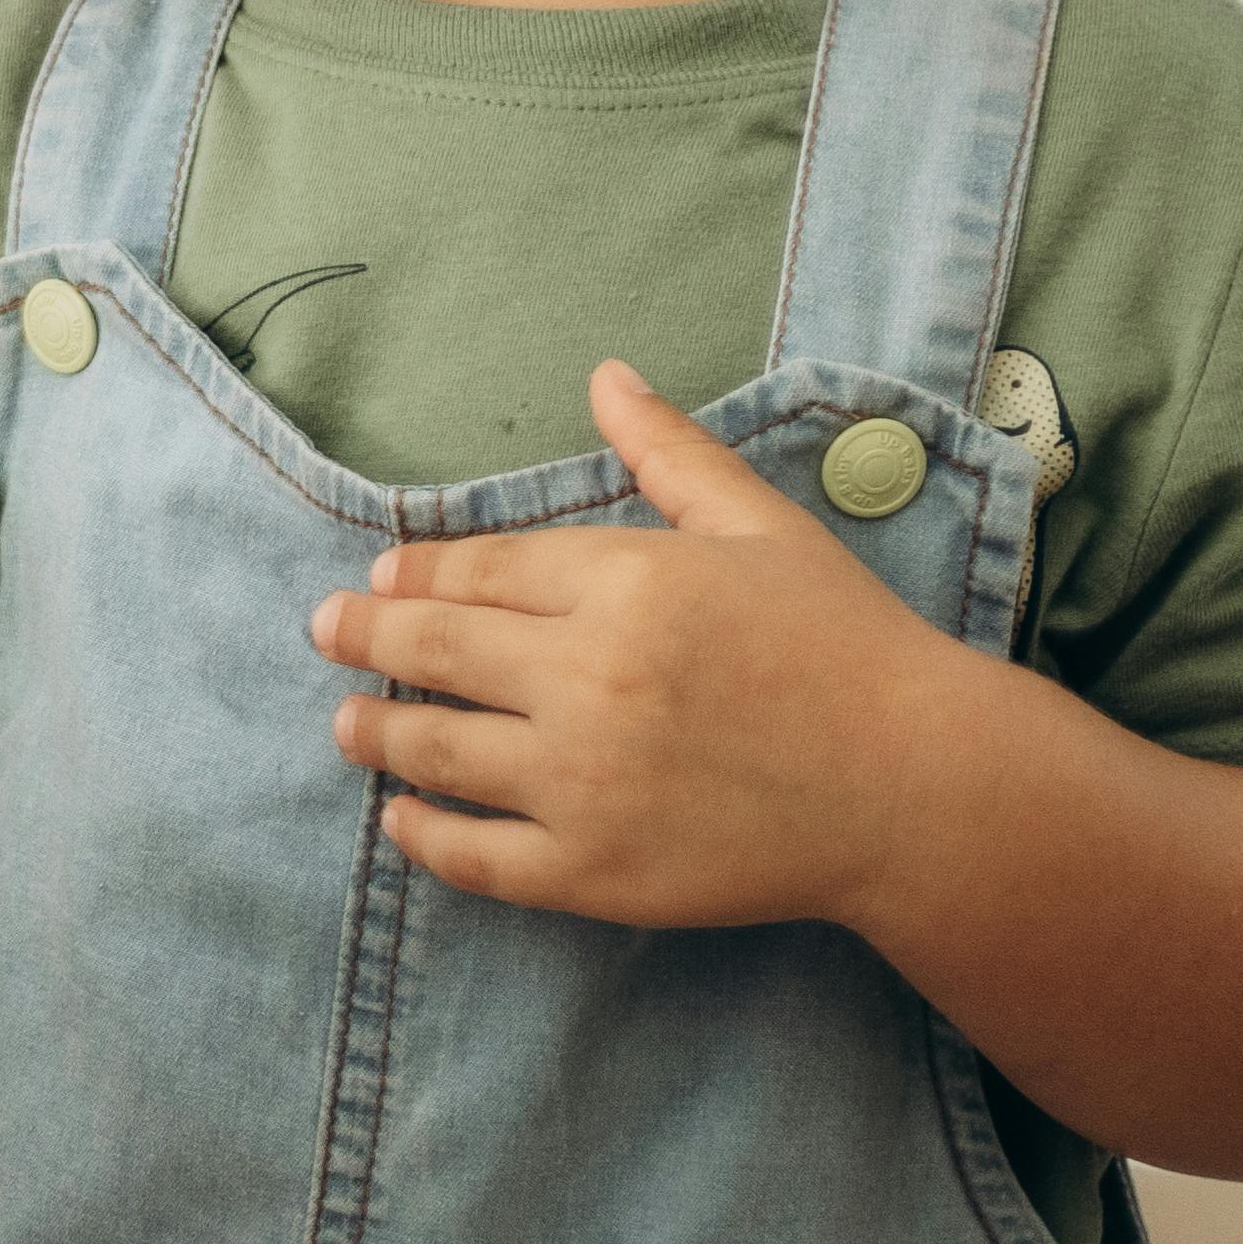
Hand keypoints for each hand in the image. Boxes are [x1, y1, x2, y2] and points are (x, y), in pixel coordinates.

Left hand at [312, 366, 964, 933]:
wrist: (917, 788)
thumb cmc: (843, 645)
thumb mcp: (761, 527)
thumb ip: (671, 453)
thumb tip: (605, 374)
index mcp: (627, 582)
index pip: (478, 571)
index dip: (414, 576)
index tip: (379, 581)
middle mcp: (591, 678)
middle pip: (433, 653)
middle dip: (362, 639)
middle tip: (325, 632)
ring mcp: (586, 781)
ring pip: (435, 753)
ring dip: (373, 734)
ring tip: (347, 724)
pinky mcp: (596, 870)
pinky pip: (475, 857)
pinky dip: (423, 837)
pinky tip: (401, 820)